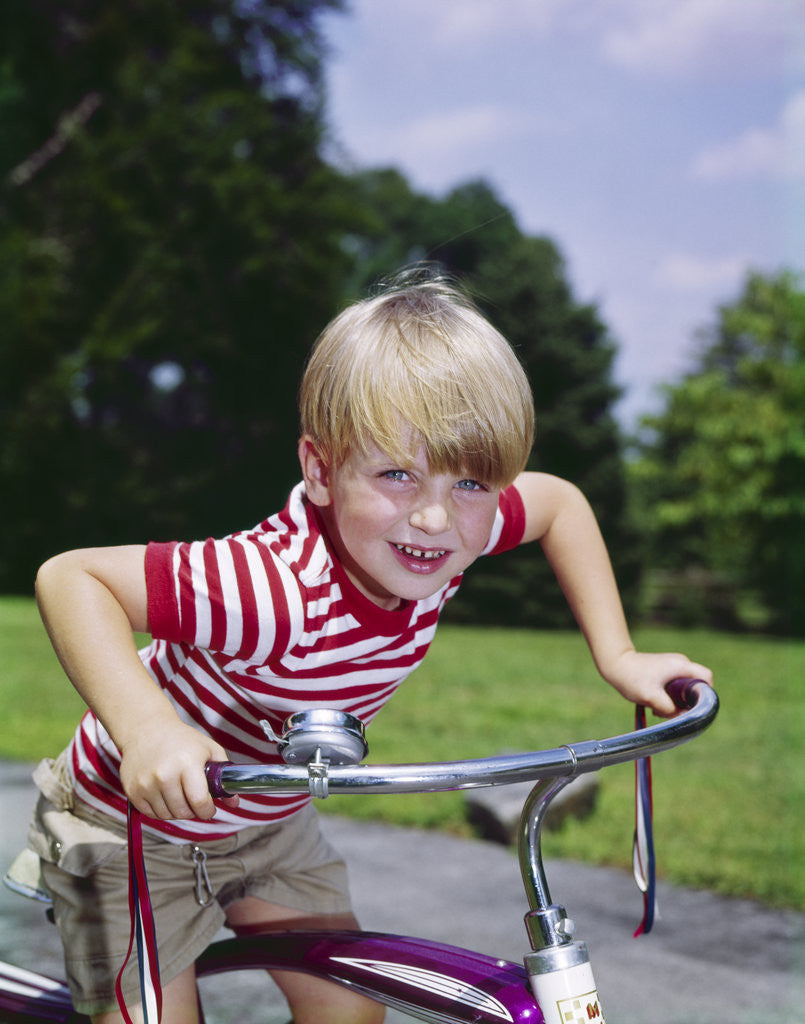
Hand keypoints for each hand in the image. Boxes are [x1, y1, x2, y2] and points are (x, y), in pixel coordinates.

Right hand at [119, 717, 238, 820]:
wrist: (147, 730)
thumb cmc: (183, 740)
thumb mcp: (209, 749)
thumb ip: (224, 775)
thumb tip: (235, 802)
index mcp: (187, 763)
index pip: (199, 801)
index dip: (208, 811)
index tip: (210, 809)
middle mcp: (165, 775)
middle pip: (183, 812)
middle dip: (193, 811)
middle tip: (194, 801)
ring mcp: (146, 784)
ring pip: (166, 815)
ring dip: (176, 811)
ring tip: (179, 795)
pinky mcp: (132, 790)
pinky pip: (150, 813)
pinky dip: (160, 809)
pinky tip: (164, 795)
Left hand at [601, 650, 712, 716]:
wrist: (615, 664)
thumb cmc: (631, 678)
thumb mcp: (650, 697)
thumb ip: (669, 709)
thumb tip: (683, 717)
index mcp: (681, 665)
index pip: (707, 677)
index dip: (706, 693)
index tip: (693, 706)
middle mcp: (680, 663)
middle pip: (696, 685)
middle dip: (688, 701)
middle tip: (673, 710)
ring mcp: (672, 665)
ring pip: (684, 687)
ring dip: (676, 701)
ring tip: (658, 706)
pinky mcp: (665, 670)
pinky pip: (675, 686)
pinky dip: (668, 696)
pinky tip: (654, 702)